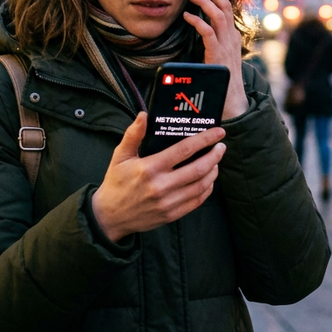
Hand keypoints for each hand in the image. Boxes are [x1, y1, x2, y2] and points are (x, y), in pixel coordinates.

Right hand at [91, 113, 224, 242]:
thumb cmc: (116, 183)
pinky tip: (208, 180)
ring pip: (201, 185)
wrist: (110, 217)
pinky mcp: (172, 215)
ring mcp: (168, 202)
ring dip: (213, 171)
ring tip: (216, 161)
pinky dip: (207, 189)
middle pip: (199, 168)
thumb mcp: (120, 156)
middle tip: (221, 146)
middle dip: (214, 155)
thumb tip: (144, 115)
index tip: (218, 132)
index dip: (205, 139)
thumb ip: (133, 135)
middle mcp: (161, 186)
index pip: (184, 150)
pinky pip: (197, 201)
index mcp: (150, 168)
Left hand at [184, 0, 248, 118]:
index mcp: (231, 36)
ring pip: (219, 15)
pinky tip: (187, 17)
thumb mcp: (218, 57)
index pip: (227, 6)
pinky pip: (209, 33)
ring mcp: (227, 46)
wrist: (232, 103)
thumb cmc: (223, 82)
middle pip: (225, 5)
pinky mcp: (218, 55)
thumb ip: (212, 43)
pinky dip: (198, 22)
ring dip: (204, 1)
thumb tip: (200, 32)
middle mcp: (231, 37)